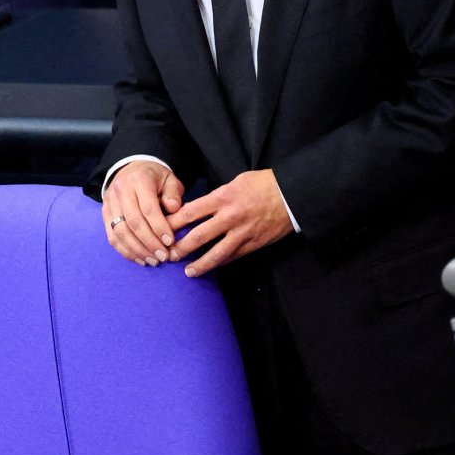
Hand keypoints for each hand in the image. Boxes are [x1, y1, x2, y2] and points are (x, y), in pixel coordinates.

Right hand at [102, 160, 184, 265]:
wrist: (131, 169)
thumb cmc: (155, 178)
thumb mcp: (169, 179)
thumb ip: (173, 193)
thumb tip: (173, 209)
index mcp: (139, 181)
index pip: (148, 208)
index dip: (159, 227)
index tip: (170, 242)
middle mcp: (121, 191)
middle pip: (133, 222)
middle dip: (149, 243)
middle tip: (163, 257)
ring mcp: (110, 203)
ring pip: (120, 231)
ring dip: (137, 250)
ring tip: (153, 261)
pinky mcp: (105, 213)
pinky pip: (111, 236)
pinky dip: (125, 251)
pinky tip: (139, 259)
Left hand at [167, 169, 292, 276]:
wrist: (293, 195)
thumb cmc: (263, 184)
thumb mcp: (235, 182)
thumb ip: (216, 197)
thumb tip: (196, 209)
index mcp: (223, 197)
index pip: (190, 212)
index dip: (173, 223)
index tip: (161, 230)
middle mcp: (231, 216)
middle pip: (199, 235)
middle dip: (181, 247)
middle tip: (168, 255)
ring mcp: (243, 232)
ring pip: (217, 252)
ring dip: (201, 264)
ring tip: (188, 272)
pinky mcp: (255, 243)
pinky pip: (234, 256)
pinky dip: (220, 263)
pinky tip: (211, 268)